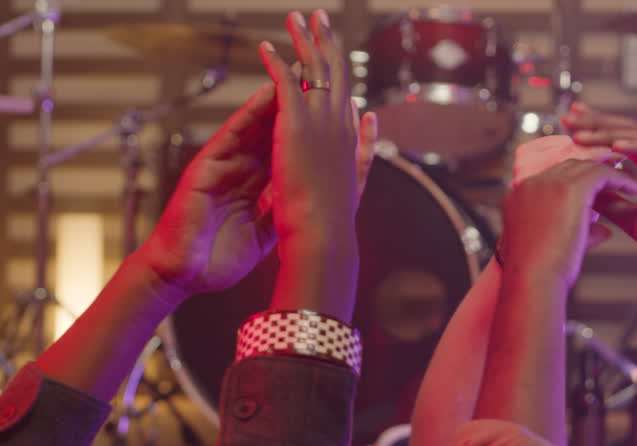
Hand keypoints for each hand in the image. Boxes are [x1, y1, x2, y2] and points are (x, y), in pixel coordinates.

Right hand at [138, 79, 375, 300]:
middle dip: (303, 108)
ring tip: (305, 72)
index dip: (314, 135)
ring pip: (259, 125)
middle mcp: (244, 171)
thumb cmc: (217, 261)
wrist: (184, 276)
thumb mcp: (262, 235)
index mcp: (257, 189)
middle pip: (279, 133)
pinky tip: (271, 91)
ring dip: (281, 97)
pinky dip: (252, 111)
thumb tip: (309, 201)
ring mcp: (226, 165)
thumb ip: (282, 212)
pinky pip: (234, 132)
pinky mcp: (209, 164)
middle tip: (328, 81)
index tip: (340, 115)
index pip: (290, 154)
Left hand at [259, 10, 367, 262]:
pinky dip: (275, 61)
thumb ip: (365, 148)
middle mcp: (339, 123)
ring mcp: (320, 121)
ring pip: (314, 68)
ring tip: (295, 18)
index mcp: (349, 138)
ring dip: (304, 39)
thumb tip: (371, 118)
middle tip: (318, 17)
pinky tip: (265, 47)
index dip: (339, 70)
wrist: (323, 234)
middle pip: (336, 71)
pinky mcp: (297, 123)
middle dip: (326, 41)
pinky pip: (285, 81)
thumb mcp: (355, 181)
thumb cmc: (334, 221)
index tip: (333, 51)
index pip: (345, 95)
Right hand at [499, 159, 636, 288]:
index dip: (575, 184)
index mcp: (517, 197)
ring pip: (585, 167)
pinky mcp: (569, 188)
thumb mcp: (552, 247)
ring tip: (629, 183)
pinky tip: (634, 188)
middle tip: (616, 182)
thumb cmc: (538, 274)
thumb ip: (578, 232)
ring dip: (608, 174)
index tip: (596, 192)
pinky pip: (600, 173)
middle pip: (567, 168)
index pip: (551, 180)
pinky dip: (619, 178)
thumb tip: (604, 231)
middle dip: (592, 173)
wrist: (532, 280)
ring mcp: (547, 183)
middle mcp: (530, 185)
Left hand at [562, 104, 636, 283]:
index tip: (568, 126)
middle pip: (629, 131)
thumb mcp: (630, 218)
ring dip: (612, 133)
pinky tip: (617, 145)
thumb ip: (610, 201)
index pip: (620, 141)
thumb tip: (581, 189)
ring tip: (584, 134)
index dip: (595, 131)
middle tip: (571, 116)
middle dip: (599, 122)